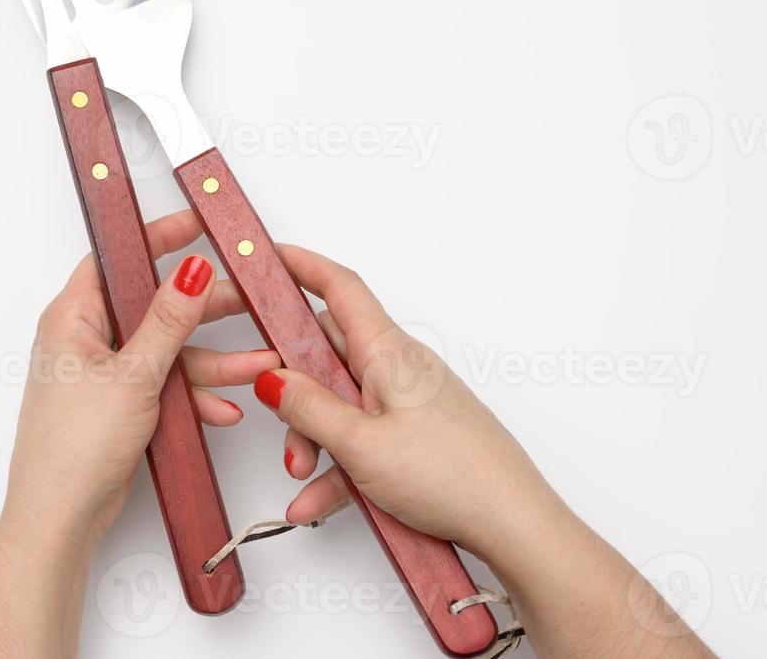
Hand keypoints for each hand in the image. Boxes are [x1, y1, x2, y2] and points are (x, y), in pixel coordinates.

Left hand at [0, 210, 279, 658]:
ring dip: (211, 361)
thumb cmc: (71, 450)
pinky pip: (166, 383)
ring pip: (168, 348)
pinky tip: (224, 407)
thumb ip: (168, 321)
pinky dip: (194, 394)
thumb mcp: (132, 375)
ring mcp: (105, 371)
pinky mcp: (121, 401)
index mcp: (74, 316)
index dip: (157, 236)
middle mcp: (87, 337)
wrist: (60, 520)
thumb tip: (190, 271)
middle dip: (204, 309)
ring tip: (257, 364)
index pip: (118, 256)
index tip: (197, 224)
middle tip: (246, 299)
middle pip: (154, 303)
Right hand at [250, 245, 714, 658]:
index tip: (268, 256)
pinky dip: (336, 464)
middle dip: (293, 385)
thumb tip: (272, 378)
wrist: (513, 523)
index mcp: (387, 352)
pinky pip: (361, 436)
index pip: (339, 287)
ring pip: (340, 399)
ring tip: (303, 474)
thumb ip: (309, 409)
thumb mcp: (361, 445)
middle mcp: (396, 366)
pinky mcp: (412, 432)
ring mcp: (405, 400)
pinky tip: (317, 498)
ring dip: (313, 434)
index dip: (301, 264)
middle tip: (273, 413)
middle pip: (328, 351)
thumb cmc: (453, 477)